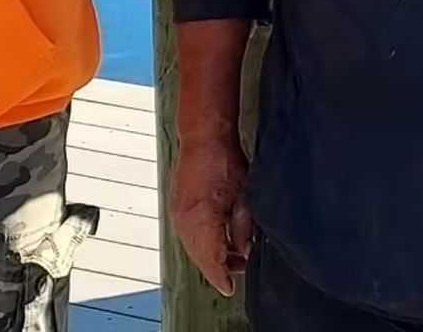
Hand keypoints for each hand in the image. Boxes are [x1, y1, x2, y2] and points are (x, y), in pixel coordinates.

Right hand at [170, 133, 253, 296]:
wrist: (203, 135)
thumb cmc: (223, 157)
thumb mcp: (243, 193)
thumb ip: (243, 225)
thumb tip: (246, 248)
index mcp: (201, 217)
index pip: (212, 258)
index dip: (222, 275)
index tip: (231, 287)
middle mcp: (184, 219)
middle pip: (200, 256)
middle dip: (218, 267)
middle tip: (238, 270)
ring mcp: (177, 214)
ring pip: (193, 248)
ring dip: (210, 256)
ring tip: (231, 257)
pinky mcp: (177, 208)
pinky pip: (188, 236)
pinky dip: (201, 244)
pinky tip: (216, 243)